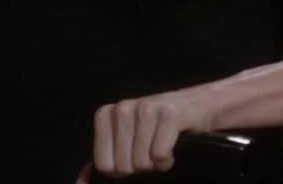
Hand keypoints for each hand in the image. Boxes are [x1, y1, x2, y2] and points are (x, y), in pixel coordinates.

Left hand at [75, 88, 213, 181]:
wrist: (200, 106)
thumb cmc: (159, 129)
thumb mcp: (126, 140)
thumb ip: (104, 158)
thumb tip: (82, 180)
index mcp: (106, 115)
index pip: (103, 165)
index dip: (122, 170)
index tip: (134, 156)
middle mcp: (122, 108)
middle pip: (123, 166)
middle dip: (141, 167)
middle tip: (152, 151)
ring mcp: (145, 108)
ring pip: (142, 162)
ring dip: (156, 163)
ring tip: (162, 147)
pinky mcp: (168, 113)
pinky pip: (160, 155)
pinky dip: (168, 160)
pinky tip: (174, 146)